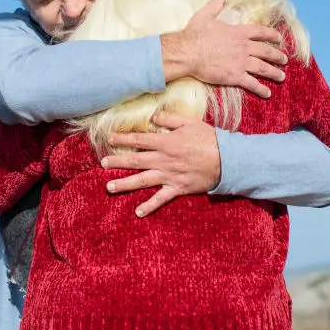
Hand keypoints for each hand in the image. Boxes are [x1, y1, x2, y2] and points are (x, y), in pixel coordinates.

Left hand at [101, 111, 220, 216]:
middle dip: (118, 161)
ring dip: (124, 183)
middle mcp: (163, 160)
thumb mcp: (190, 122)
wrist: (227, 161)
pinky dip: (149, 206)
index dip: (123, 139)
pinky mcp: (177, 188)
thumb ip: (169, 119)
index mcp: (166, 142)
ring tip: (109, 186)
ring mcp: (169, 176)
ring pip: (142, 180)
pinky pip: (161, 199)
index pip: (140, 139)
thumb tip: (153, 117)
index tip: (110, 138)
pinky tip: (137, 212)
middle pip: (136, 160)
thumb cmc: (209, 139)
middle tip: (102, 163)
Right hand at [161, 0, 287, 97]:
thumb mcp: (204, 16)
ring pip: (263, 68)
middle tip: (284, 60)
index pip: (260, 32)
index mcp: (238, 32)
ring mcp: (241, 62)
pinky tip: (267, 93)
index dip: (271, 35)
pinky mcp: (235, 76)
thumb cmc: (195, 35)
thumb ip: (213, 7)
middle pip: (266, 51)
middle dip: (277, 56)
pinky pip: (252, 83)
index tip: (279, 38)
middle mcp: (243, 47)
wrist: (188, 52)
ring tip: (281, 77)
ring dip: (274, 73)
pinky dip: (261, 89)